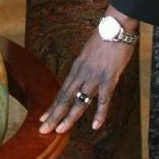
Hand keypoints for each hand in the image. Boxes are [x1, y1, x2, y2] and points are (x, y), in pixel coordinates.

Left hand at [37, 20, 136, 135]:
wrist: (115, 27)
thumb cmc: (104, 39)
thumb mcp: (89, 54)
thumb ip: (85, 68)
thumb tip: (84, 79)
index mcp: (76, 68)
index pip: (61, 91)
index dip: (53, 106)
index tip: (43, 119)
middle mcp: (81, 74)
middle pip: (65, 98)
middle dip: (54, 116)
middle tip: (43, 130)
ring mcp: (94, 77)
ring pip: (79, 101)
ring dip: (70, 118)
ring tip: (60, 131)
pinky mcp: (109, 78)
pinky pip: (103, 99)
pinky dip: (99, 113)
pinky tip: (94, 126)